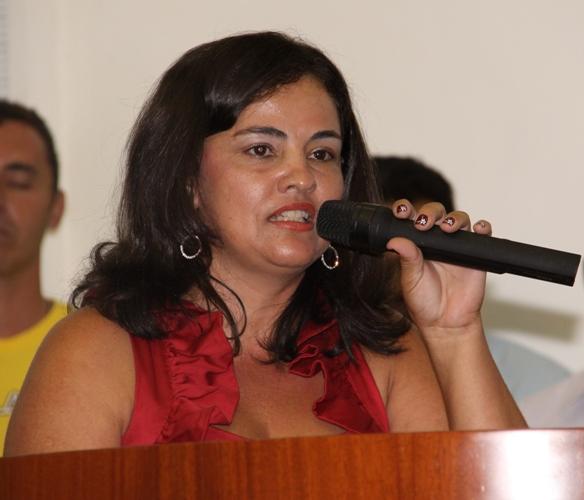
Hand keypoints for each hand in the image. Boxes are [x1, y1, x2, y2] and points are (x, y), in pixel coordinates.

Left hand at [387, 199, 491, 333]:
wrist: (446, 322)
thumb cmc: (425, 302)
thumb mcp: (411, 280)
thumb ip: (407, 259)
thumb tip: (394, 240)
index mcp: (416, 244)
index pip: (410, 219)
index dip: (406, 210)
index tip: (400, 211)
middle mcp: (436, 240)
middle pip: (436, 213)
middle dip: (430, 212)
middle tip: (424, 223)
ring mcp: (456, 245)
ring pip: (459, 219)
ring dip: (454, 218)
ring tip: (447, 227)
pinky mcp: (476, 253)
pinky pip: (482, 235)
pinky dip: (483, 227)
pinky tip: (478, 229)